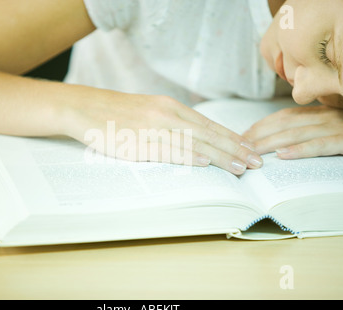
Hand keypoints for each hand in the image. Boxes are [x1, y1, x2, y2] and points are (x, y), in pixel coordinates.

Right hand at [63, 87, 262, 174]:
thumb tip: (195, 141)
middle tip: (257, 162)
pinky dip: (189, 157)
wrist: (85, 108)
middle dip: (236, 149)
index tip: (250, 149)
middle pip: (208, 134)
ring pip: (193, 143)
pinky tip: (205, 164)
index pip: (209, 124)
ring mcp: (152, 128)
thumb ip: (172, 123)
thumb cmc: (118, 113)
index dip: (232, 138)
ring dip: (220, 157)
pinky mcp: (137, 143)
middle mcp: (165, 115)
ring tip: (241, 169)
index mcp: (170, 107)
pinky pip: (168, 150)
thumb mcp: (149, 111)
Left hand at [243, 105, 342, 158]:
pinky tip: (284, 156)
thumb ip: (312, 130)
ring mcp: (339, 126)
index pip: (283, 117)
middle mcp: (327, 116)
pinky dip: (302, 150)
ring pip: (297, 134)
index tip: (243, 136)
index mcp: (321, 113)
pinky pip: (322, 145)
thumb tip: (283, 143)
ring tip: (252, 153)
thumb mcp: (334, 129)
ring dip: (271, 143)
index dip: (261, 125)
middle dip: (259, 136)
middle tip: (238, 148)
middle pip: (284, 125)